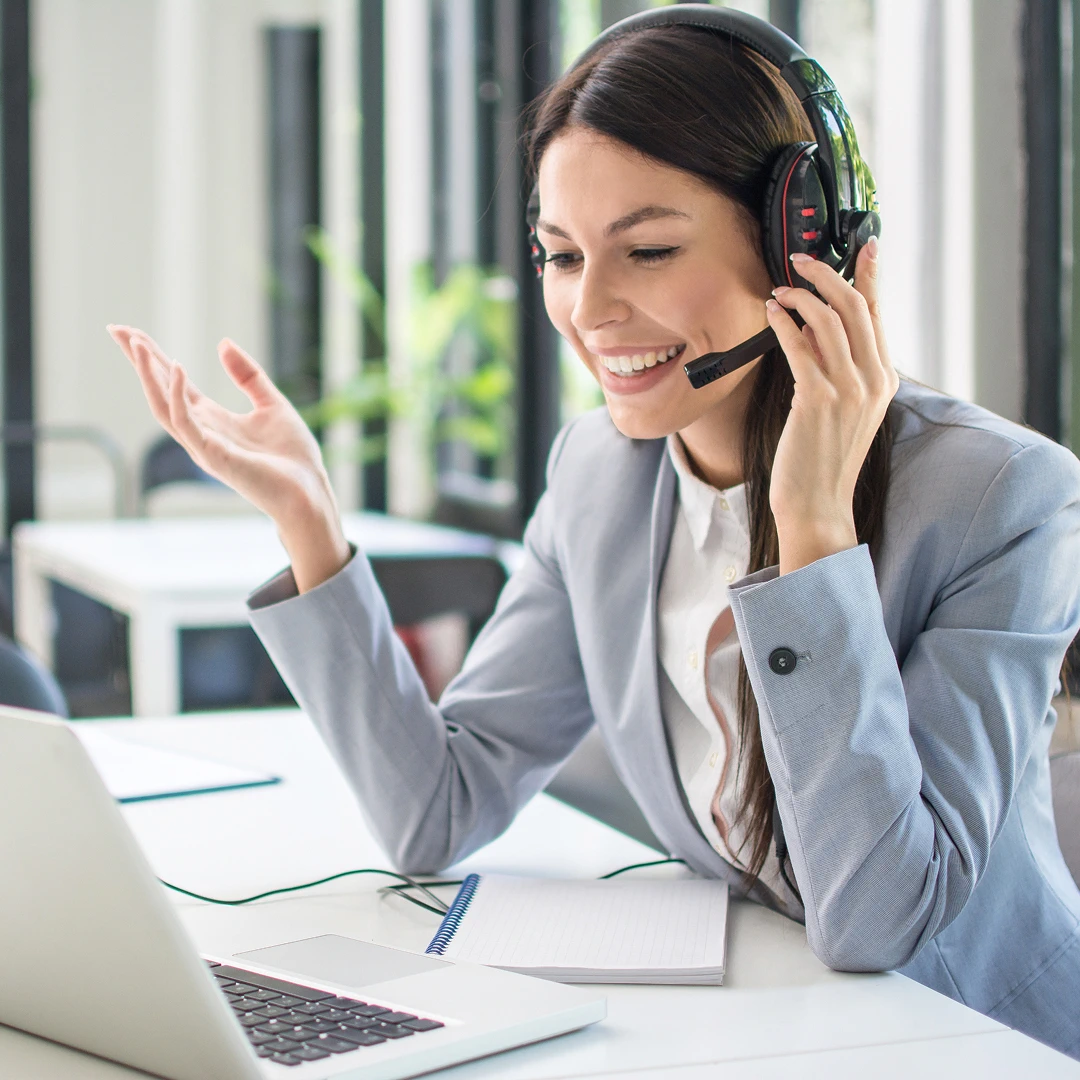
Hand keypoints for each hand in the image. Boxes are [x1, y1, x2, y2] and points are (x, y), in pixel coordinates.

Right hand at [108, 325, 350, 591]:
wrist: (309, 492)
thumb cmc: (292, 457)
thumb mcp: (272, 403)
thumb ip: (248, 375)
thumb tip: (223, 342)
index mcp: (212, 419)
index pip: (174, 383)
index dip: (153, 357)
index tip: (130, 332)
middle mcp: (201, 431)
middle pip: (158, 391)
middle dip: (138, 360)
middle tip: (115, 328)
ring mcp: (203, 445)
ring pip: (162, 406)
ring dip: (147, 374)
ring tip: (135, 343)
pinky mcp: (213, 456)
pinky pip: (186, 422)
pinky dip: (177, 395)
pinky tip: (177, 368)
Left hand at [763, 238, 897, 574]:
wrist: (818, 504)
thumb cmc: (822, 458)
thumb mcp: (841, 407)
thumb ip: (835, 366)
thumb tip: (814, 326)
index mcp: (883, 379)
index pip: (879, 314)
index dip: (870, 275)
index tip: (865, 245)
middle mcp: (872, 380)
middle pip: (856, 306)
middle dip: (827, 274)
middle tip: (800, 259)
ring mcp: (848, 390)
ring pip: (830, 320)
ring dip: (800, 296)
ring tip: (779, 291)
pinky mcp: (818, 400)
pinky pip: (800, 347)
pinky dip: (784, 323)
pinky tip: (771, 313)